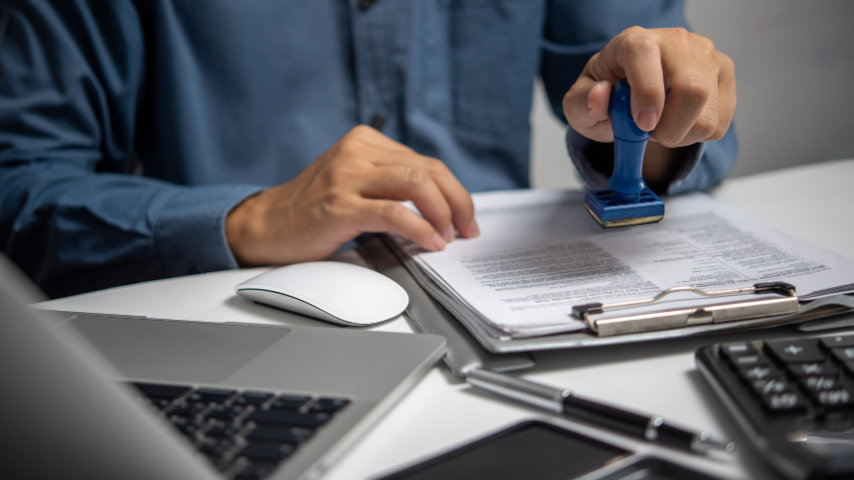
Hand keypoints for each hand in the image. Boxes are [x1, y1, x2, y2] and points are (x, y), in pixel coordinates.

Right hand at [225, 126, 478, 266]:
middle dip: (457, 203)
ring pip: (417, 185)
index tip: (465, 217)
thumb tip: (442, 204)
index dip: (455, 191)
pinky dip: (420, 229)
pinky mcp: (338, 206)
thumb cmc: (313, 210)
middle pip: (428, 170)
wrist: (266, 227)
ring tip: (446, 237)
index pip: (426, 162)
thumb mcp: (354, 182)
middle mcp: (356, 152)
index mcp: (364, 141)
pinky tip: (429, 243)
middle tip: (466, 229)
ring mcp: (346, 177)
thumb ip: (390, 182)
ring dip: (442, 214)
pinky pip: (393, 213)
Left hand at [563, 26, 735, 148]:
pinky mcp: (724, 76)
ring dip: (680, 135)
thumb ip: (582, 103)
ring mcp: (706, 57)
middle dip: (668, 127)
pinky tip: (679, 122)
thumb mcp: (579, 104)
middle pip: (691, 89)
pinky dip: (695, 136)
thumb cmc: (607, 96)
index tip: (642, 124)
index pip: (644, 55)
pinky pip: (718, 124)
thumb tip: (601, 97)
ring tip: (660, 126)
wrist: (633, 93)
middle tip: (648, 133)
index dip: (646, 93)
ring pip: (707, 114)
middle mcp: (676, 42)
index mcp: (634, 42)